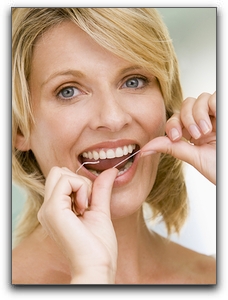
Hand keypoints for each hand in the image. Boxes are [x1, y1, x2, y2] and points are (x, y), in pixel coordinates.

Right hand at [37, 167, 117, 282]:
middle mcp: (47, 208)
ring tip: (85, 208)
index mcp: (56, 209)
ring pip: (61, 173)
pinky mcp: (53, 209)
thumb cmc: (99, 245)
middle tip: (87, 203)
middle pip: (58, 172)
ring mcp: (48, 209)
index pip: (62, 178)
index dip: (80, 184)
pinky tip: (84, 208)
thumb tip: (112, 170)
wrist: (97, 265)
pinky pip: (66, 181)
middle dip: (78, 181)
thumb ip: (101, 189)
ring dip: (81, 185)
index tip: (89, 204)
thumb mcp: (100, 210)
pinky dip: (81, 188)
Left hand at [141, 92, 215, 183]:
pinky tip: (213, 124)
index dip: (172, 124)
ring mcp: (217, 115)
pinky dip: (210, 107)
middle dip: (185, 119)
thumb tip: (144, 149)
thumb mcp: (193, 157)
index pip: (177, 117)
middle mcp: (205, 121)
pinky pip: (214, 97)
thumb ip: (171, 148)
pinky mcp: (224, 111)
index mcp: (194, 132)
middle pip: (185, 105)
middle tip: (194, 136)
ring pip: (198, 99)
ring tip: (205, 132)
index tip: (176, 137)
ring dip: (197, 115)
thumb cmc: (219, 168)